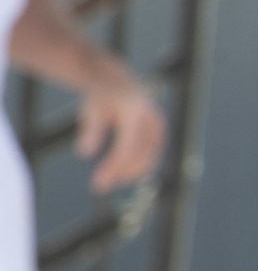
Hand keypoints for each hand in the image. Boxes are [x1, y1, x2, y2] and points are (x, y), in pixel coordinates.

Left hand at [76, 69, 163, 192]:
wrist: (120, 84)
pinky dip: (136, 168)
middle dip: (121, 173)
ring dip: (129, 173)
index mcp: (135, 112)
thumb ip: (91, 130)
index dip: (115, 166)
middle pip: (141, 155)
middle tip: (100, 186)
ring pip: (149, 158)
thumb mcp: (92, 111)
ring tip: (108, 181)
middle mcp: (152, 121)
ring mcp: (159, 128)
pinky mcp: (159, 136)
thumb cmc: (103, 99)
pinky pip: (150, 156)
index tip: (98, 182)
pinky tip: (119, 174)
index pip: (128, 146)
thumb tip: (84, 153)